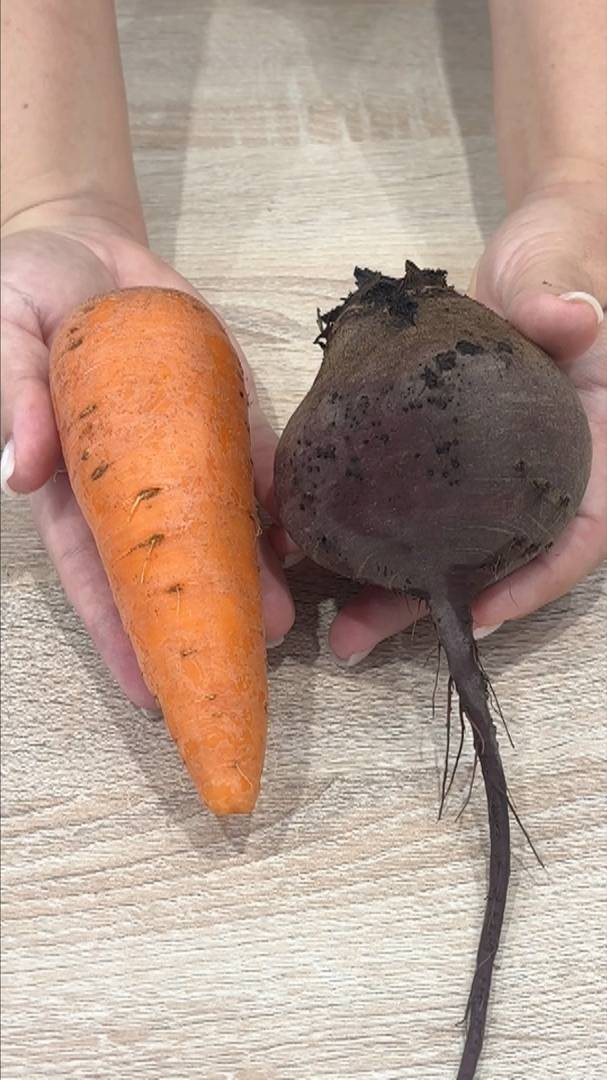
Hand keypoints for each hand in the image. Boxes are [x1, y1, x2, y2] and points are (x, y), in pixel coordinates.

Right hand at [1, 210, 293, 706]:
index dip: (117, 631)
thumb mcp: (2, 331)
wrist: (89, 244)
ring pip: (217, 522)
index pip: (93, 570)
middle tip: (235, 668)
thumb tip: (18, 473)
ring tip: (284, 620)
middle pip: (165, 562)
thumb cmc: (26, 291)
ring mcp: (182, 446)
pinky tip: (296, 534)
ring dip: (248, 571)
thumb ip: (12, 393)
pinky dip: (272, 495)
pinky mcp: (222, 408)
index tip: (146, 691)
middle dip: (195, 616)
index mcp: (71, 478)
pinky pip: (251, 456)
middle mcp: (131, 478)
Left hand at [324, 180, 605, 662]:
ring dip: (390, 590)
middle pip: (497, 562)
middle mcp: (542, 478)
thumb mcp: (563, 268)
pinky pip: (415, 509)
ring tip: (329, 624)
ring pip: (449, 548)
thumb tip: (568, 318)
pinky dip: (372, 535)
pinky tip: (317, 552)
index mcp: (593, 451)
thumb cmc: (562, 257)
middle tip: (357, 638)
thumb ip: (562, 292)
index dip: (536, 583)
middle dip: (432, 607)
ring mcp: (491, 475)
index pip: (580, 535)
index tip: (478, 614)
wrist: (523, 255)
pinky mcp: (447, 461)